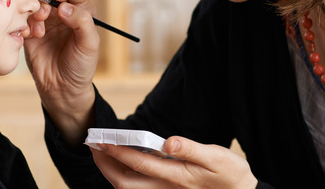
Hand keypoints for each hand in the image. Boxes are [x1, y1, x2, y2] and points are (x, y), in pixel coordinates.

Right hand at [24, 0, 100, 144]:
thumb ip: (82, 22)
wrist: (61, 88)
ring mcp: (45, 19)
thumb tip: (64, 6)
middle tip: (43, 14)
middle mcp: (62, 10)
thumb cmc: (80, 66)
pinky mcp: (30, 29)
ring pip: (34, 0)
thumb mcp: (89, 45)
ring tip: (38, 30)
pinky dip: (23, 22)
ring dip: (33, 10)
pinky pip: (21, 16)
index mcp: (81, 9)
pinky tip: (28, 36)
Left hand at [91, 136, 257, 188]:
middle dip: (105, 165)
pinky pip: (138, 188)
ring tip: (102, 153)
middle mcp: (166, 188)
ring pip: (129, 188)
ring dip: (112, 172)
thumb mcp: (216, 157)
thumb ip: (190, 148)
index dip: (117, 152)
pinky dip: (124, 176)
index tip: (102, 140)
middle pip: (125, 182)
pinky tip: (122, 163)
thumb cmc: (230, 173)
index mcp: (176, 176)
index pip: (139, 163)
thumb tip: (168, 142)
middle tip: (93, 146)